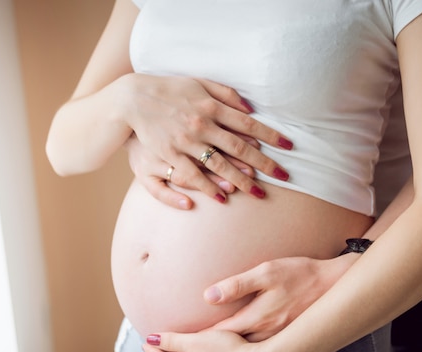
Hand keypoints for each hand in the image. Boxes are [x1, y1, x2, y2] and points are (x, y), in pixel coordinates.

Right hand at [120, 74, 292, 200]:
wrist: (133, 98)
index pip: (248, 123)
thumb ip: (225, 94)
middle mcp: (202, 125)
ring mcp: (185, 142)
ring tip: (258, 193)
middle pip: (239, 148)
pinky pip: (191, 175)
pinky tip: (221, 198)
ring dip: (240, 180)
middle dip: (264, 164)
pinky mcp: (169, 155)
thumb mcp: (198, 83)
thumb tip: (250, 107)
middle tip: (283, 177)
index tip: (288, 147)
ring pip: (219, 165)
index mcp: (211, 107)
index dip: (270, 136)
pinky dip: (207, 187)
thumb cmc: (169, 89)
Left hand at [204, 255, 359, 341]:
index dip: (196, 338)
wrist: (334, 286)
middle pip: (227, 349)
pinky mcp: (284, 342)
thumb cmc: (300, 274)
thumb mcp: (267, 271)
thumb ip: (238, 284)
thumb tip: (209, 296)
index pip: (218, 332)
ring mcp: (275, 341)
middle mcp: (265, 335)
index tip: (175, 341)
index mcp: (257, 317)